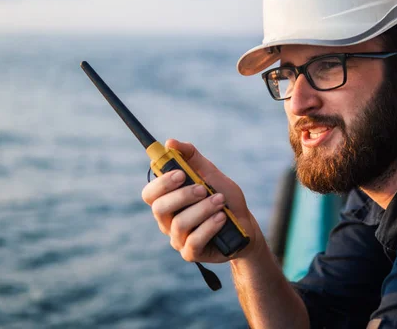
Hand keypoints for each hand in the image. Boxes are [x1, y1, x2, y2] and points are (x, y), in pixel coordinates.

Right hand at [141, 139, 262, 262]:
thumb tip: (170, 142)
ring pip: (179, 223)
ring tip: (220, 201)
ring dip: (202, 209)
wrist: (246, 225)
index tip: (181, 173)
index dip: (161, 183)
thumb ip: (191, 157)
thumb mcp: (211, 173)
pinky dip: (209, 227)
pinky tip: (221, 218)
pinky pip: (193, 241)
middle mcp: (167, 220)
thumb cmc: (224, 198)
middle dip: (182, 195)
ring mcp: (178, 239)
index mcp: (168, 200)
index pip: (150, 193)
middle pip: (159, 208)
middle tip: (203, 188)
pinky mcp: (191, 253)